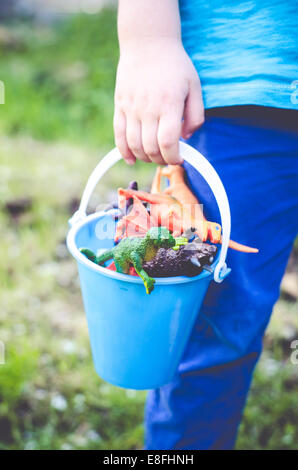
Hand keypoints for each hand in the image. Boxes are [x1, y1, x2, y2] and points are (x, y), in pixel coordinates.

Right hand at [113, 39, 203, 165]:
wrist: (147, 43)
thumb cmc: (175, 65)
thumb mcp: (195, 86)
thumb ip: (196, 115)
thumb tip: (187, 138)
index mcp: (169, 104)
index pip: (168, 143)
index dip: (173, 158)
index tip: (179, 159)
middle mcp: (148, 108)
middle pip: (150, 148)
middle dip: (161, 160)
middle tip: (168, 157)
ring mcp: (131, 108)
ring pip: (134, 145)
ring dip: (145, 158)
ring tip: (154, 156)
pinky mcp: (120, 106)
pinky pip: (119, 135)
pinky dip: (124, 152)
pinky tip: (132, 160)